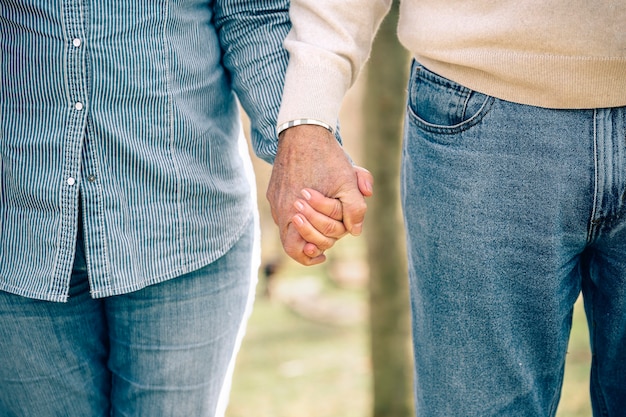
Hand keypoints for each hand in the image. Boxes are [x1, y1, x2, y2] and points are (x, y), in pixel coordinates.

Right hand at [267, 124, 371, 264]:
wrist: (303, 130)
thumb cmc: (327, 157)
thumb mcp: (349, 182)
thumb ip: (355, 209)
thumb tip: (355, 230)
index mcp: (294, 212)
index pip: (297, 249)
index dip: (310, 256)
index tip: (323, 254)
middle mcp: (280, 209)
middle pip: (292, 241)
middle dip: (313, 240)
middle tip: (327, 236)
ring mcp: (275, 199)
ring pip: (288, 225)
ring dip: (306, 226)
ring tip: (321, 220)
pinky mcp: (273, 190)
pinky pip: (284, 210)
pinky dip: (298, 212)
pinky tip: (312, 202)